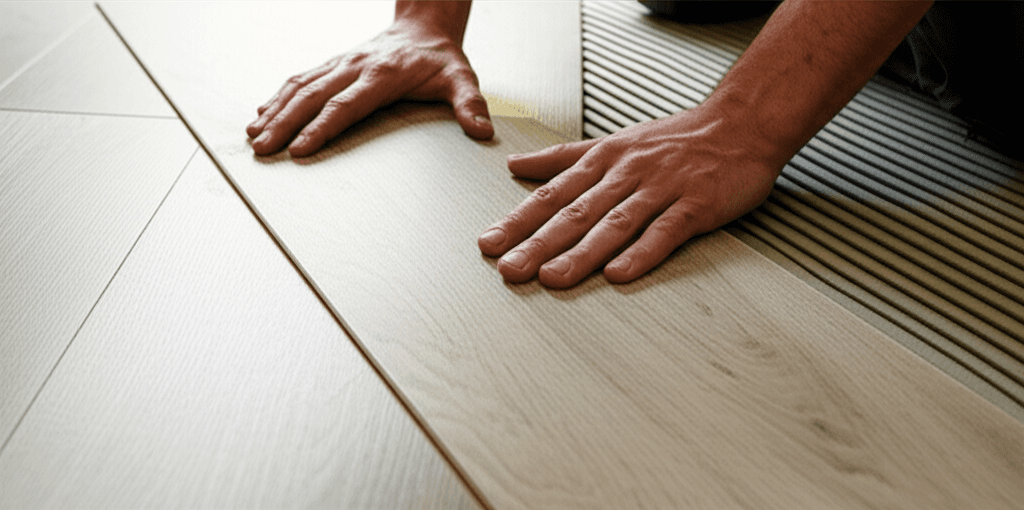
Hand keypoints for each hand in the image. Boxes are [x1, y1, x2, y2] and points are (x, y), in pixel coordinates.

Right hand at [247, 19, 491, 156]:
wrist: (425, 26)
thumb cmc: (440, 58)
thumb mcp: (461, 78)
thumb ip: (470, 104)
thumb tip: (482, 130)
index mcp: (382, 75)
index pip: (345, 105)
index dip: (321, 127)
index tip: (301, 148)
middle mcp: (354, 67)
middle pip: (312, 97)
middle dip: (284, 123)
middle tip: (263, 149)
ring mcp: (340, 64)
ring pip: (299, 86)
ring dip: (274, 110)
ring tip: (253, 135)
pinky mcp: (333, 65)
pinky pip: (299, 79)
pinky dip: (277, 96)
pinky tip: (261, 112)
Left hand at [477, 106, 782, 287]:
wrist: (740, 123)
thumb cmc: (676, 138)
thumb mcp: (612, 141)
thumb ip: (562, 158)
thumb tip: (514, 165)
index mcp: (603, 161)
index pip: (552, 194)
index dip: (519, 221)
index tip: (489, 244)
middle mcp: (626, 174)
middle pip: (576, 212)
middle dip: (538, 243)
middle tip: (510, 270)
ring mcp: (661, 189)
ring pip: (615, 223)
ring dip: (581, 253)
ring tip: (552, 278)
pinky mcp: (696, 205)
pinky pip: (665, 232)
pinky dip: (642, 253)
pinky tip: (620, 275)